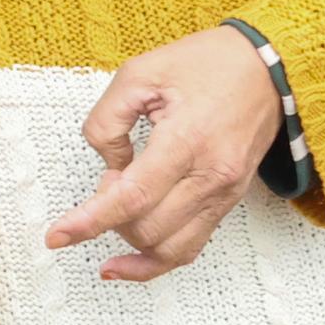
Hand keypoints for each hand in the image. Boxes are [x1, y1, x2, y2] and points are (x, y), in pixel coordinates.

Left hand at [47, 25, 280, 282]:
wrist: (268, 68)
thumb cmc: (206, 64)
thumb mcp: (139, 74)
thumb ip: (107, 122)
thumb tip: (107, 167)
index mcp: (186, 140)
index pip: (132, 198)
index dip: (89, 222)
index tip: (57, 236)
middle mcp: (212, 176)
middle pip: (148, 229)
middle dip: (109, 219)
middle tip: (104, 183)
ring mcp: (225, 193)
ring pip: (172, 250)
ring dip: (131, 245)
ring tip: (112, 217)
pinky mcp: (229, 201)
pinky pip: (192, 246)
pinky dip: (157, 259)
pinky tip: (128, 261)